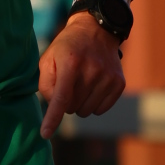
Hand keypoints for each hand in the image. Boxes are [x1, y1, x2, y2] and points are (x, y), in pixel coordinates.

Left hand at [37, 11, 124, 140]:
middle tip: (68, 83)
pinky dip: (94, 103)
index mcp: (71, 63)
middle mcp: (92, 70)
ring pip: (86, 111)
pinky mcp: (119, 83)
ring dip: (80, 103)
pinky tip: (93, 87)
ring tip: (81, 83)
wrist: (97, 30)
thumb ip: (45, 84)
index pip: (61, 98)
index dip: (52, 118)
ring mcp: (108, 77)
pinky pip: (101, 109)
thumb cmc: (67, 48)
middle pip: (71, 108)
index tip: (45, 134)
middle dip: (66, 101)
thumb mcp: (48, 58)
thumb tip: (53, 106)